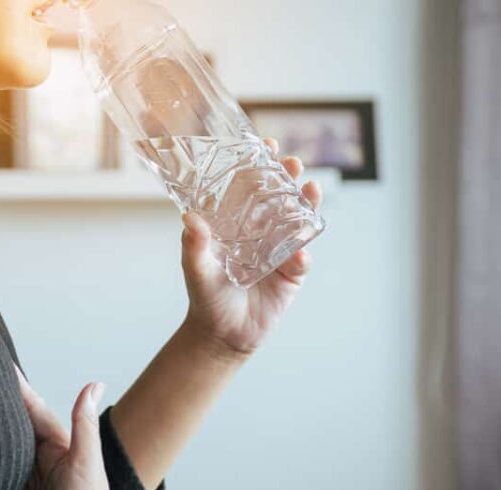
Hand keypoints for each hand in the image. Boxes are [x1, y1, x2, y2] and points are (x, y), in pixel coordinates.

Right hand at [7, 364, 112, 489]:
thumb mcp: (87, 465)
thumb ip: (84, 426)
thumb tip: (95, 383)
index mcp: (63, 452)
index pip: (35, 414)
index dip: (19, 390)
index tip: (0, 365)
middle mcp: (44, 467)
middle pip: (16, 431)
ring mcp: (27, 489)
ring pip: (2, 454)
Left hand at [179, 137, 323, 359]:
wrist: (222, 334)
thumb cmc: (206, 296)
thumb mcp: (195, 268)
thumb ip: (194, 245)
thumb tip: (189, 218)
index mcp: (237, 222)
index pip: (251, 186)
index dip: (260, 164)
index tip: (266, 144)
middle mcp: (262, 231)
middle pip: (281, 196)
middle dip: (289, 177)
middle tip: (292, 164)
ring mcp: (280, 250)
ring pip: (299, 221)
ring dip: (307, 204)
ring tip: (311, 191)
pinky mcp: (292, 275)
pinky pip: (302, 260)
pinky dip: (303, 256)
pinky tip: (300, 255)